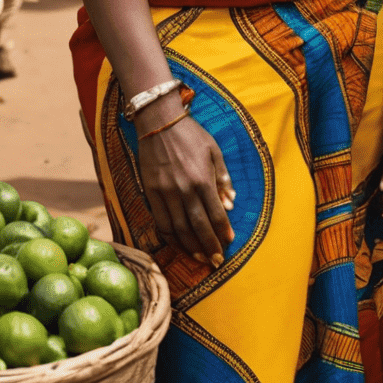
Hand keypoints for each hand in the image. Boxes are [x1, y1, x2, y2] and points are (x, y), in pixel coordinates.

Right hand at [137, 110, 234, 263]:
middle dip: (209, 246)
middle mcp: (184, 189)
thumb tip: (231, 203)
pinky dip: (170, 237)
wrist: (158, 121)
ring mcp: (165, 192)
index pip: (215, 213)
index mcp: (202, 178)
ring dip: (190, 246)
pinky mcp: (151, 192)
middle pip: (198, 226)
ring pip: (178, 228)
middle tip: (216, 261)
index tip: (229, 243)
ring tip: (200, 257)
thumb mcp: (214, 150)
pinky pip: (160, 221)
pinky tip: (178, 244)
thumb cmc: (191, 134)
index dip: (222, 230)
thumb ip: (223, 178)